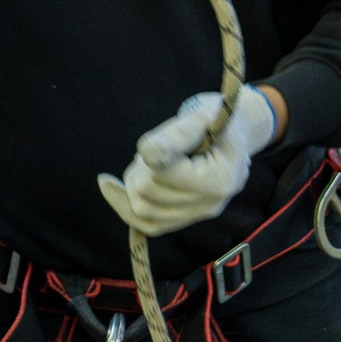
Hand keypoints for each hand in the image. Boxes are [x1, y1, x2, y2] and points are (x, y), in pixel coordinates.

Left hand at [96, 86, 280, 236]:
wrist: (230, 135)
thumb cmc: (213, 121)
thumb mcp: (201, 117)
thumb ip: (177, 134)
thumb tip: (148, 153)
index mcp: (220, 179)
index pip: (163, 173)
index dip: (151, 154)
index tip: (148, 146)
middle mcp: (210, 204)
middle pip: (148, 191)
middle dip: (141, 167)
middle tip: (155, 147)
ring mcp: (196, 214)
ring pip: (142, 209)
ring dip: (133, 182)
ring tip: (147, 164)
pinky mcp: (182, 219)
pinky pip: (147, 224)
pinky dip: (125, 206)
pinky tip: (111, 188)